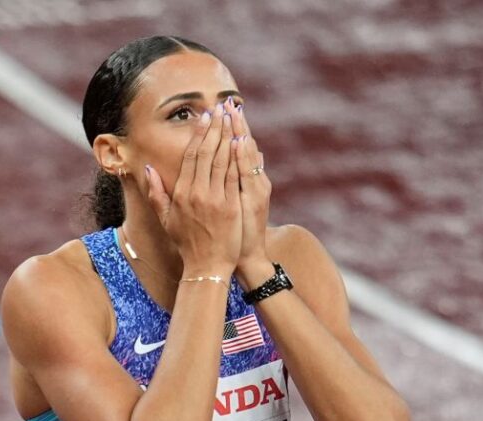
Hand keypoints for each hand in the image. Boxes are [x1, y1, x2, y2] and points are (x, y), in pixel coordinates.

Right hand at [144, 103, 241, 276]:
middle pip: (207, 153)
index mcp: (182, 194)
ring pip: (222, 160)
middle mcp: (197, 193)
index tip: (204, 118)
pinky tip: (242, 140)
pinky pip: (234, 177)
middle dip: (215, 128)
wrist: (207, 267)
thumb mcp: (166, 219)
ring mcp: (215, 199)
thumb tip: (147, 168)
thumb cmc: (187, 244)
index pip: (191, 157)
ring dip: (227, 136)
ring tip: (232, 117)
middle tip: (220, 108)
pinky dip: (238, 157)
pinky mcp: (231, 207)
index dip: (198, 135)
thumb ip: (156, 193)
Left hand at [225, 98, 271, 271]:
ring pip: (246, 156)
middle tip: (229, 101)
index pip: (239, 147)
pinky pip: (246, 175)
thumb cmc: (242, 231)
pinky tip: (240, 142)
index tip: (227, 107)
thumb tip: (253, 150)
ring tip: (234, 113)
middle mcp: (254, 181)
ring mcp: (255, 189)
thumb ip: (251, 174)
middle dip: (236, 124)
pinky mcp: (254, 200)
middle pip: (243, 146)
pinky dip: (243, 158)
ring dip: (240, 134)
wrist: (247, 256)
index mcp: (249, 180)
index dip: (234, 127)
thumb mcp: (248, 200)